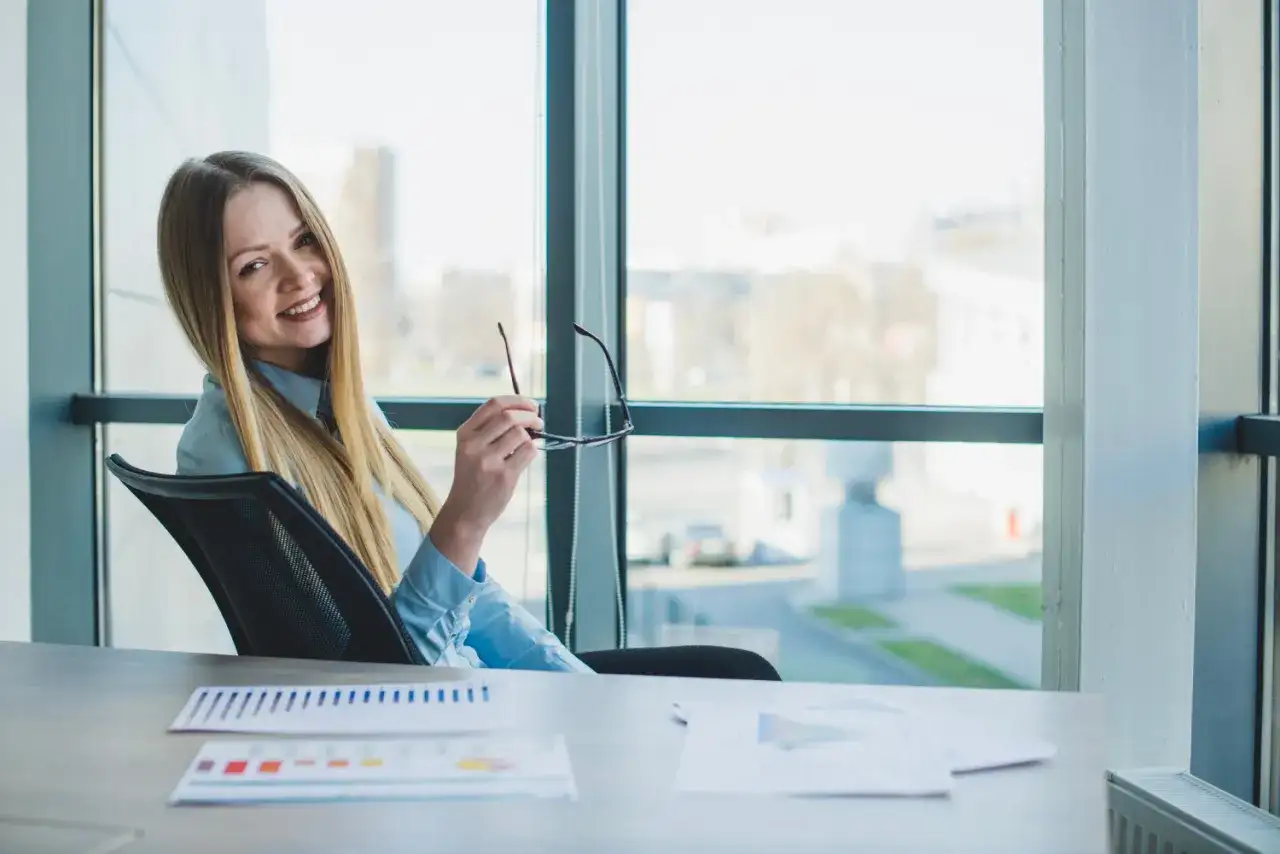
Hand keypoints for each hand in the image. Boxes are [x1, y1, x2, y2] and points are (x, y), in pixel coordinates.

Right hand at [430, 395, 541, 573]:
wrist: (465, 513)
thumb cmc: (472, 478)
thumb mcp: (470, 449)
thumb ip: (490, 430)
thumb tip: (526, 413)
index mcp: (465, 434)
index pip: (493, 404)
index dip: (517, 401)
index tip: (531, 405)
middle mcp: (474, 445)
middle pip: (510, 417)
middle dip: (530, 416)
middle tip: (539, 421)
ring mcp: (488, 461)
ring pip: (521, 434)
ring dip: (532, 436)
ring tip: (529, 443)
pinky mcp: (503, 476)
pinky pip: (528, 452)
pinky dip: (532, 450)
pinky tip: (526, 456)